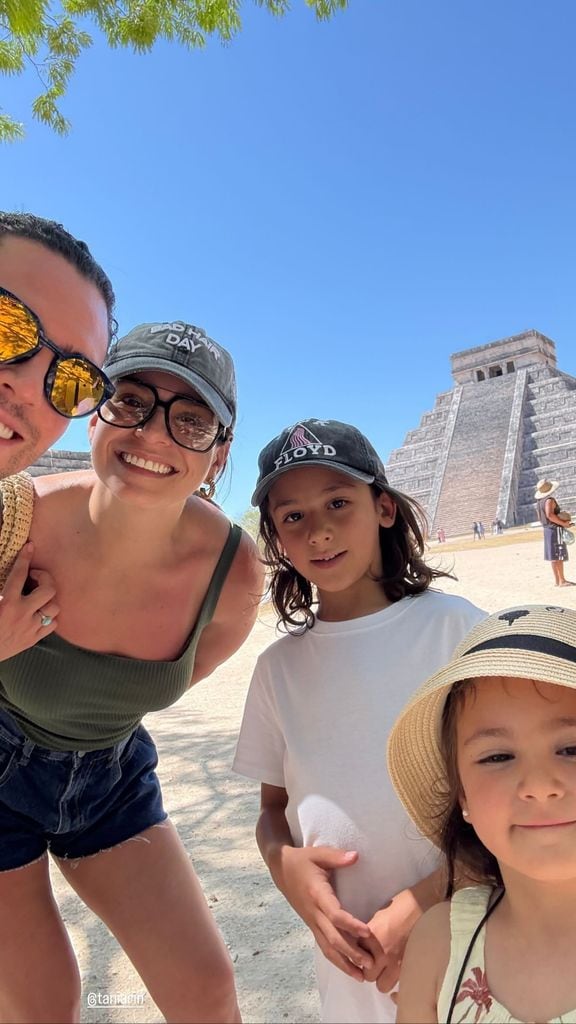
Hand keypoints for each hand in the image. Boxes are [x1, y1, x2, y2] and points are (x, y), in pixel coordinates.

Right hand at [0, 544, 58, 659]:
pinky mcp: (34, 639)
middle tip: (36, 576)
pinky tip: (40, 613)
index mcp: (6, 603)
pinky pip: (52, 624)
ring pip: (54, 607)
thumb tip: (9, 577)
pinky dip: (49, 617)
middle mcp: (22, 614)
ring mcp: (30, 627)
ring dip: (48, 599)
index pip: (19, 574)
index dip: (25, 558)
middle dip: (45, 578)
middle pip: (48, 590)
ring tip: (39, 595)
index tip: (30, 547)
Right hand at [274, 845, 373, 980]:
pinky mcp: (311, 924)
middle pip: (332, 938)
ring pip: (327, 947)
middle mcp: (314, 912)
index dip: (350, 924)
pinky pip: (323, 945)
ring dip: (344, 963)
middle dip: (351, 952)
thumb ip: (337, 857)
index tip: (367, 932)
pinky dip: (336, 959)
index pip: (334, 914)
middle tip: (370, 963)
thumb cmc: (302, 860)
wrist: (281, 869)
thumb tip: (356, 856)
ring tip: (361, 976)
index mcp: (317, 894)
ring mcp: (311, 921)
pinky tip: (348, 968)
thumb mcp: (318, 853)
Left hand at [361, 887, 422, 992]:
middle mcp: (381, 953)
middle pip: (367, 975)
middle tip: (375, 961)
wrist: (421, 906)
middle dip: (370, 970)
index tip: (365, 951)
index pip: (356, 956)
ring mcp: (396, 962)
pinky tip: (397, 968)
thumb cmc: (400, 906)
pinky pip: (397, 983)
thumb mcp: (378, 917)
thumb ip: (369, 935)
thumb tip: (364, 946)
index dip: (360, 955)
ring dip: (382, 977)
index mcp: (370, 938)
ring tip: (386, 967)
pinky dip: (395, 978)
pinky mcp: (408, 967)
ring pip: (381, 984)